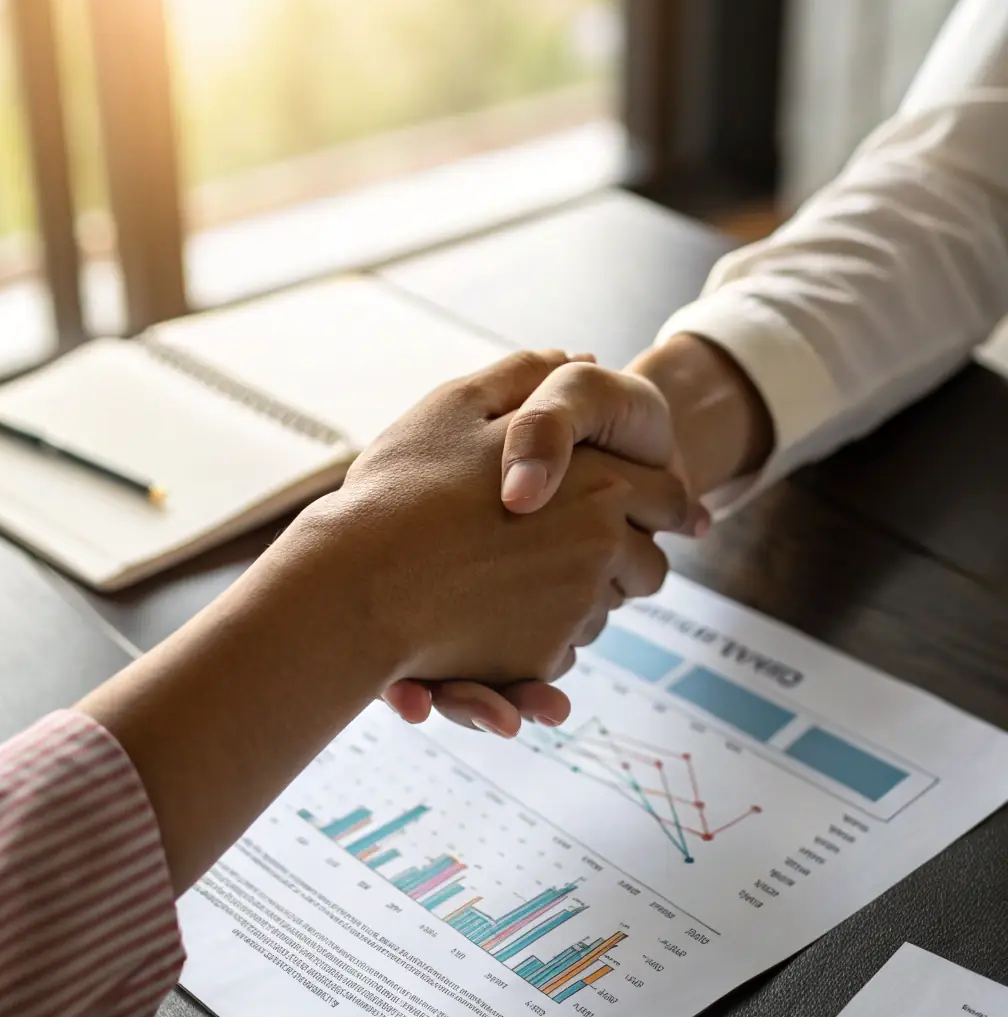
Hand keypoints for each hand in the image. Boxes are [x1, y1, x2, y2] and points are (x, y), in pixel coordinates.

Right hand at [336, 349, 681, 687]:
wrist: (349, 585)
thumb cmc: (397, 491)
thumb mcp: (455, 408)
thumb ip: (523, 378)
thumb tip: (572, 354)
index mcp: (598, 483)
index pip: (668, 497)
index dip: (657, 501)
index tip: (643, 508)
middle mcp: (600, 551)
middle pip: (650, 568)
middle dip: (627, 562)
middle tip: (577, 554)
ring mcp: (574, 612)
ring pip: (606, 614)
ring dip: (584, 603)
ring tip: (522, 586)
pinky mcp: (543, 663)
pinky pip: (564, 655)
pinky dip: (543, 641)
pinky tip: (495, 619)